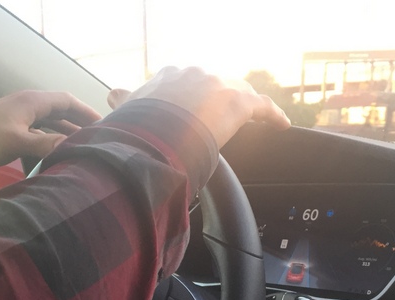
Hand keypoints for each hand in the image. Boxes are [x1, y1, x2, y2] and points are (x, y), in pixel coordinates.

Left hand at [0, 91, 101, 167]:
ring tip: (81, 148)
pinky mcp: (12, 128)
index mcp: (32, 102)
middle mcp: (28, 105)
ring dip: (65, 133)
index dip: (86, 111)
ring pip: (50, 122)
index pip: (67, 100)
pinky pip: (39, 131)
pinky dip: (51, 140)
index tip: (103, 123)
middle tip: (96, 138)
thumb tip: (72, 147)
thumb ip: (48, 144)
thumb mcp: (19, 142)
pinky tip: (56, 154)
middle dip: (79, 123)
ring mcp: (19, 116)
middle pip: (61, 111)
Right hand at [107, 67, 289, 147]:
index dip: (191, 97)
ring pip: (240, 91)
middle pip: (216, 84)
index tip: (194, 110)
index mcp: (170, 76)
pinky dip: (273, 115)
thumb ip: (124, 101)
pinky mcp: (239, 103)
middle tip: (223, 118)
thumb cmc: (139, 126)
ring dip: (247, 104)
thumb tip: (113, 95)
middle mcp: (196, 74)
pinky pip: (262, 107)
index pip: (187, 82)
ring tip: (254, 117)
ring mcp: (219, 86)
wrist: (155, 131)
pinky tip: (282, 124)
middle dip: (220, 99)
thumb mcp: (128, 111)